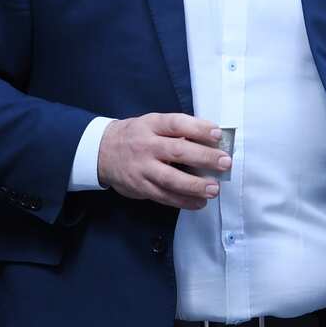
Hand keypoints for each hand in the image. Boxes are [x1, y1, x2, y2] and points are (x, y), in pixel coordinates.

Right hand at [97, 113, 231, 209]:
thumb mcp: (151, 124)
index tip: (217, 134)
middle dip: (204, 157)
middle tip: (225, 162)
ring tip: (214, 189)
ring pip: (170, 179)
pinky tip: (199, 202)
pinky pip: (164, 196)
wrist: (101, 151)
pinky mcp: (140, 187)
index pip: (176, 124)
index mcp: (151, 125)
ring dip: (195, 185)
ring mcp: (142, 168)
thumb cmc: (136, 136)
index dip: (198, 128)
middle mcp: (146, 146)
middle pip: (177, 152)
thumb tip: (211, 140)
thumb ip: (176, 130)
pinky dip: (184, 201)